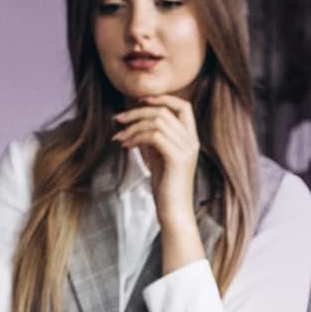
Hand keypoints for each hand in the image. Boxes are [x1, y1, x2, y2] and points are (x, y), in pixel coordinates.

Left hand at [113, 94, 199, 224]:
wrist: (174, 213)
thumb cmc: (166, 190)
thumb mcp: (160, 159)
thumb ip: (155, 141)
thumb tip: (137, 126)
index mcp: (190, 139)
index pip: (183, 106)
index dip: (163, 98)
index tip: (140, 101)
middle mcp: (191, 141)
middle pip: (164, 111)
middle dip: (137, 112)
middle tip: (118, 119)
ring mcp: (186, 149)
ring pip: (157, 122)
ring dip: (133, 127)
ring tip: (120, 138)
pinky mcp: (177, 158)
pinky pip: (154, 136)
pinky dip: (136, 137)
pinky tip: (127, 146)